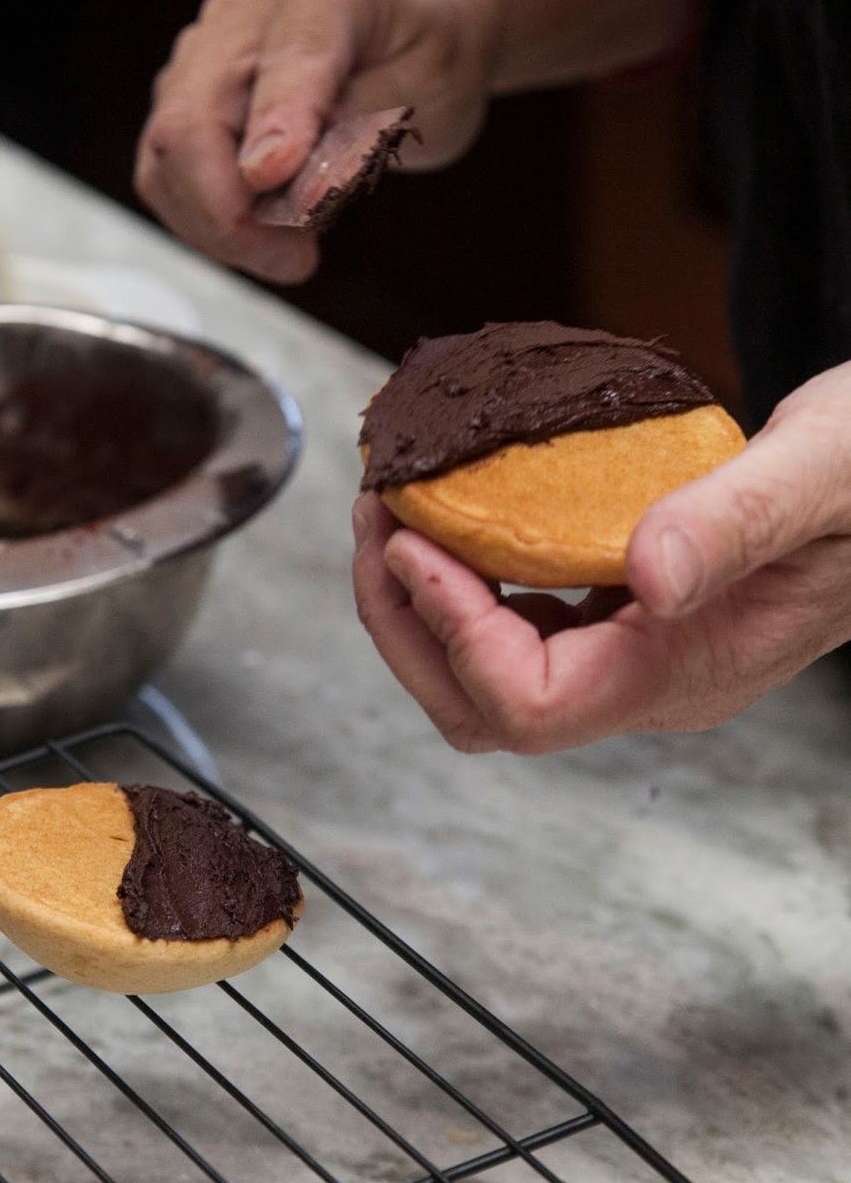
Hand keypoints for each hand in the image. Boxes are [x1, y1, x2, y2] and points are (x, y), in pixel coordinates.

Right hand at [135, 0, 493, 282]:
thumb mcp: (426, 90)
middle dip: (229, 216)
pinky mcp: (188, 107)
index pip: (281, 65)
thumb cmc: (424, 59)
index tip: (278, 185)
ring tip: (288, 253)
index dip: (273, 135)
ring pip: (166, 162)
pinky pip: (169, 179)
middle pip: (187, 125)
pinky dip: (209, 226)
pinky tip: (263, 238)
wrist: (413, 45)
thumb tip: (287, 184)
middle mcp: (242, 22)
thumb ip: (356, 127)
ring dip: (217, 230)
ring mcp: (204, 64)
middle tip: (294, 259)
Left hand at [352, 362, 850, 752]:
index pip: (532, 703)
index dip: (455, 632)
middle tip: (377, 523)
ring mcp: (638, 660)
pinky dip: (468, 581)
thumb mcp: (826, 472)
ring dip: (423, 606)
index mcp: (690, 669)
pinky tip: (459, 517)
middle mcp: (653, 684)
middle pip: (485, 710)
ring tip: (396, 513)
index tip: (415, 540)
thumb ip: (736, 522)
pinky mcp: (630, 625)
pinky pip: (521, 628)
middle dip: (407, 626)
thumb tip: (646, 575)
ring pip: (491, 679)